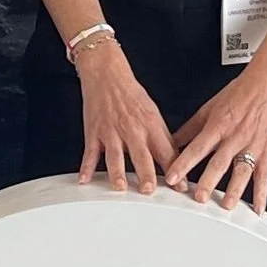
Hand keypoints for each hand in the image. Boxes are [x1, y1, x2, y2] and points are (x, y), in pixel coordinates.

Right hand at [73, 36, 175, 194]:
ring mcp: (112, 132)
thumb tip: (175, 161)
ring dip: (117, 173)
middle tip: (149, 190)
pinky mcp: (94, 133)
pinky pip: (90, 152)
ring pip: (115, 156)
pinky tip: (85, 179)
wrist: (107, 75)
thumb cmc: (131, 95)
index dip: (175, 170)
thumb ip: (162, 139)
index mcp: (151, 126)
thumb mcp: (154, 114)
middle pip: (141, 155)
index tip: (180, 187)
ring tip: (121, 187)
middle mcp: (132, 130)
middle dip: (146, 174)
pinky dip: (86, 167)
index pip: (166, 152)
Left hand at [168, 59, 266, 213]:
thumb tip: (172, 143)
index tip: (173, 178)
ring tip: (226, 205)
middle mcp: (235, 137)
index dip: (183, 164)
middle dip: (208, 181)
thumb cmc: (241, 91)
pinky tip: (258, 208)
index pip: (197, 148)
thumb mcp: (210, 107)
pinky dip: (262, 193)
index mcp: (218, 125)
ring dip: (234, 190)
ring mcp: (252, 145)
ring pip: (242, 171)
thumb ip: (191, 128)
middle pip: (219, 162)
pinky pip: (264, 175)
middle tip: (199, 197)